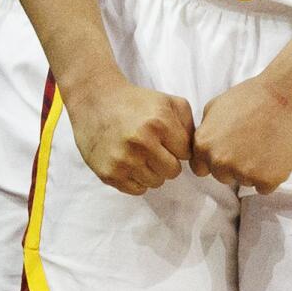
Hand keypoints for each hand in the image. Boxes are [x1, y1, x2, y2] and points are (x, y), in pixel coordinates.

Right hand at [65, 70, 194, 193]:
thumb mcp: (167, 102)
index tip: (166, 139)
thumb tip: (196, 150)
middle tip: (154, 149)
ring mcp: (124, 160)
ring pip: (156, 182)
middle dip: (167, 161)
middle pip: (173, 171)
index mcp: (159, 123)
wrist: (95, 101)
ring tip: (140, 154)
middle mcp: (142, 143)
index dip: (177, 146)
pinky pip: (137, 189)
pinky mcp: (110, 174)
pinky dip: (136, 180)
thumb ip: (189, 124)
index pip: (186, 153)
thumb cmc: (136, 102)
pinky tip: (130, 163)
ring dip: (152, 171)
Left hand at [191, 75, 291, 192]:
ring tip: (266, 144)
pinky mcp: (268, 179)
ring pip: (245, 182)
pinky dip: (272, 174)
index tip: (230, 149)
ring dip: (254, 169)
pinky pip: (265, 187)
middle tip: (252, 144)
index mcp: (204, 145)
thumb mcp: (216, 106)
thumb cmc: (253, 95)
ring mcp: (244, 172)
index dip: (215, 159)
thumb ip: (205, 130)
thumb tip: (203, 145)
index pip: (200, 169)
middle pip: (223, 177)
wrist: (287, 94)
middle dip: (235, 165)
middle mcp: (220, 162)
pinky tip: (277, 154)